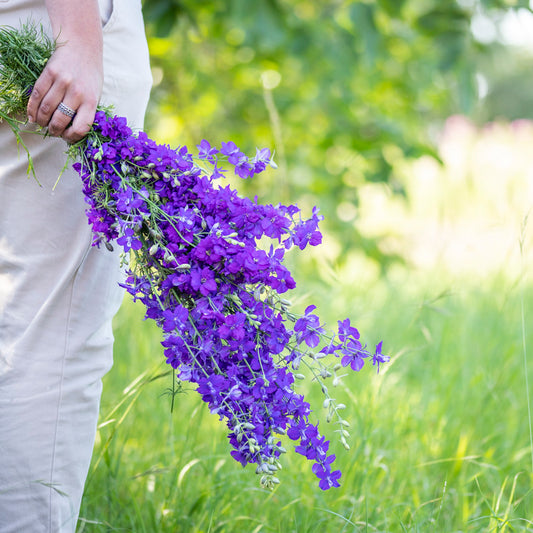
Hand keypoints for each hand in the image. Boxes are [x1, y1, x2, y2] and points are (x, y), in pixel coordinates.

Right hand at [27, 2, 102, 142]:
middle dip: (54, 131)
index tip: (67, 137)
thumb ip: (86, 111)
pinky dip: (32, 108)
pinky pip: (37, 95)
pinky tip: (32, 115)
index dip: (71, 137)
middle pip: (60, 120)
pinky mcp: (49, 73)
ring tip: (42, 124)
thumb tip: (73, 132)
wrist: (82, 47)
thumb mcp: (96, 94)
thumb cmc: (90, 75)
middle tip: (52, 132)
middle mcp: (77, 92)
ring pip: (46, 109)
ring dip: (41, 121)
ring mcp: (62, 82)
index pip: (80, 127)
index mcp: (91, 101)